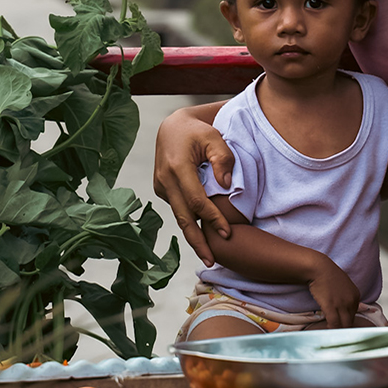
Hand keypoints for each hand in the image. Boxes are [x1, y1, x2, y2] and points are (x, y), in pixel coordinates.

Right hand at [153, 108, 234, 266]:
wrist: (172, 126)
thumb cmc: (197, 131)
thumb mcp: (214, 137)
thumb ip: (222, 159)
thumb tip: (227, 185)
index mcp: (178, 167)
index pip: (196, 200)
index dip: (212, 218)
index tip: (227, 233)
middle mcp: (165, 180)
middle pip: (183, 218)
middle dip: (197, 241)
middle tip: (211, 261)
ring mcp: (160, 186)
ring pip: (179, 216)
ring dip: (193, 235)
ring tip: (207, 255)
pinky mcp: (160, 188)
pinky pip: (177, 208)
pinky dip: (189, 221)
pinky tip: (201, 234)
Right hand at [306, 258, 360, 329]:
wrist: (319, 268)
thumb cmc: (327, 275)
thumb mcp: (343, 285)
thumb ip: (346, 296)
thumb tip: (343, 308)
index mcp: (355, 295)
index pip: (354, 314)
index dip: (346, 321)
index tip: (340, 325)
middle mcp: (351, 301)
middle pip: (350, 321)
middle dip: (344, 328)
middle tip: (338, 334)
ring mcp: (342, 304)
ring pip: (343, 325)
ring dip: (338, 331)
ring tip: (332, 333)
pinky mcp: (331, 307)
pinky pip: (334, 324)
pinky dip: (331, 329)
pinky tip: (327, 330)